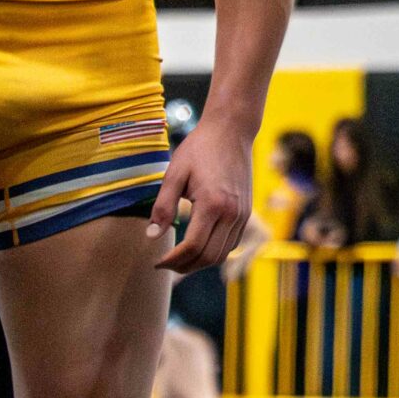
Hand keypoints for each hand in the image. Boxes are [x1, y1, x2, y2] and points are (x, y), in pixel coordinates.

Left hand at [148, 119, 252, 276]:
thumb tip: (152, 236)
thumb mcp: (174, 173)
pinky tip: (198, 246)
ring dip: (200, 263)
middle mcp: (232, 213)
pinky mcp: (246, 212)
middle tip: (165, 265)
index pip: (192, 246)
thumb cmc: (200, 148)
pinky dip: (214, 252)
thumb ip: (163, 206)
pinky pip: (231, 243)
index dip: (172, 260)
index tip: (156, 262)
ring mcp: (242, 214)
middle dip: (184, 267)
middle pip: (208, 257)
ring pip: (222, 255)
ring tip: (179, 259)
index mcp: (213, 203)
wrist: (232, 131)